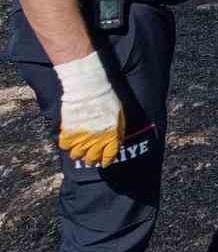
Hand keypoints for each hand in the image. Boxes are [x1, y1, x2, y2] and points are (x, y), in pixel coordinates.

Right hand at [54, 52, 123, 166]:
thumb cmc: (107, 99)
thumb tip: (117, 141)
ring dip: (78, 153)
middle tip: (90, 155)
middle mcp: (96, 140)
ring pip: (77, 155)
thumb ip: (118, 130)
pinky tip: (70, 139)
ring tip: (80, 147)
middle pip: (91, 159)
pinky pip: (64, 146)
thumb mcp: (119, 115)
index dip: (106, 160)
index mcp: (111, 135)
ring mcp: (81, 137)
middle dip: (92, 159)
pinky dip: (67, 144)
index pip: (109, 155)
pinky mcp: (68, 132)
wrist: (89, 89)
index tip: (104, 162)